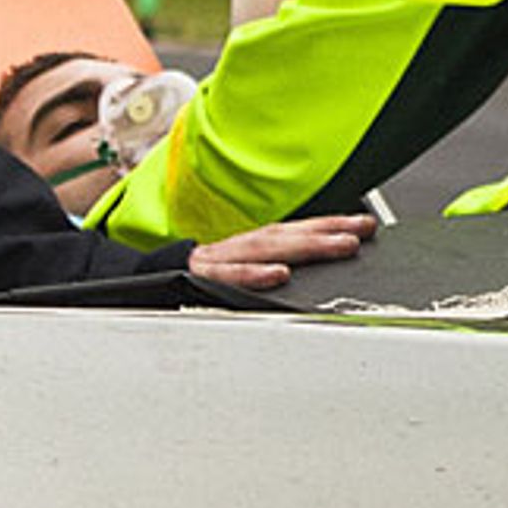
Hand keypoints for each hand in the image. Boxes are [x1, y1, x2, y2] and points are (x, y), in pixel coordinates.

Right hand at [188, 211, 377, 290]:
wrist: (141, 282)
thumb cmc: (198, 281)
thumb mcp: (235, 272)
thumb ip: (268, 268)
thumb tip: (311, 266)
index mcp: (249, 246)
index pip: (294, 230)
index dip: (329, 225)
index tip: (365, 226)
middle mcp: (238, 248)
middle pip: (286, 234)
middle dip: (326, 233)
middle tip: (360, 233)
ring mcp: (219, 261)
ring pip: (265, 248)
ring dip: (305, 246)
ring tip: (338, 247)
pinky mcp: (200, 277)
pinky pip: (228, 276)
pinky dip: (254, 275)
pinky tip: (278, 275)